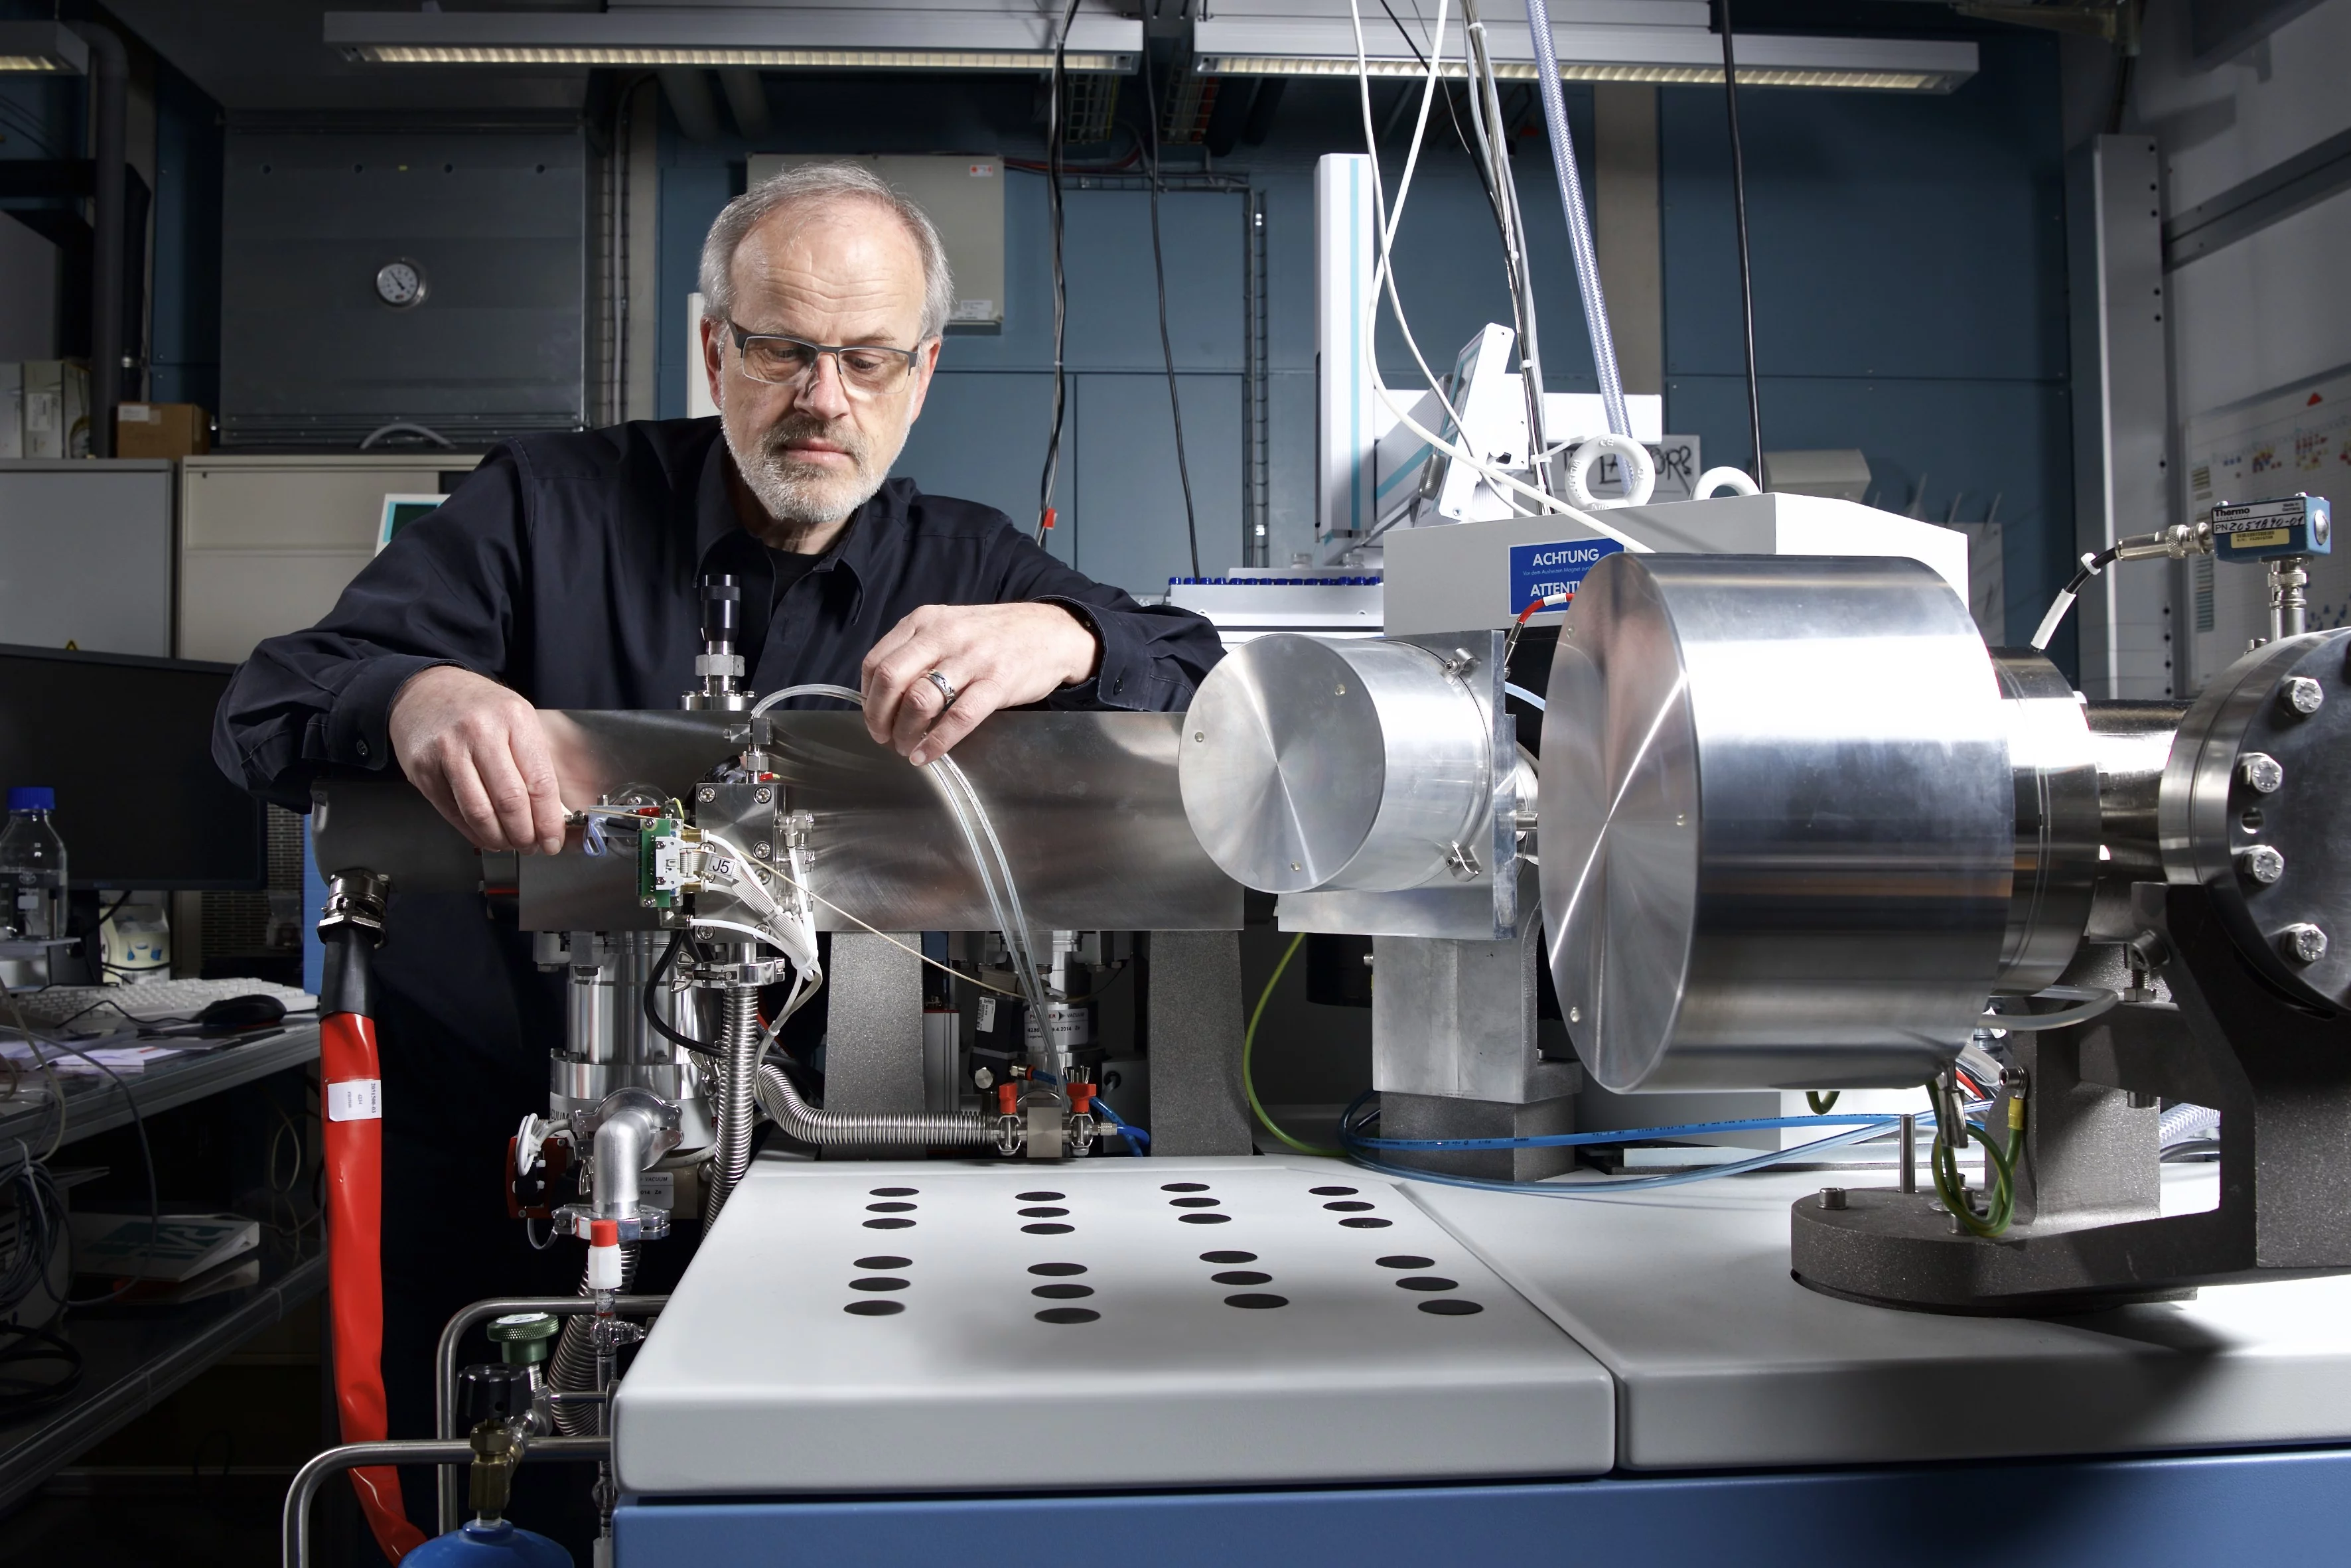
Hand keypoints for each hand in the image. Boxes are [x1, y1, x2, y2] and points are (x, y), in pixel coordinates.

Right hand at [386, 666, 567, 854]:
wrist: (425, 691)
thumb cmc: (480, 708)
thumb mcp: (521, 719)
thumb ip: (547, 761)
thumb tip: (562, 810)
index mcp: (514, 718)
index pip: (539, 781)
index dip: (549, 820)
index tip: (554, 840)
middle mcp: (480, 732)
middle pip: (510, 801)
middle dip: (525, 834)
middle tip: (532, 845)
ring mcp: (447, 751)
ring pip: (479, 812)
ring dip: (499, 838)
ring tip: (510, 843)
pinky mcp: (423, 769)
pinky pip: (453, 812)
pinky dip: (473, 832)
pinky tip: (486, 835)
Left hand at [861, 602, 1099, 764]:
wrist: (1052, 631)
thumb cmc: (995, 635)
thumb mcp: (950, 627)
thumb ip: (919, 650)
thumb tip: (886, 694)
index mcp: (925, 621)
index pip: (876, 660)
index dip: (868, 696)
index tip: (873, 715)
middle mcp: (943, 635)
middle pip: (890, 679)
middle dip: (879, 716)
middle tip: (883, 737)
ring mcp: (971, 658)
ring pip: (920, 699)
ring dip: (905, 732)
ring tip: (906, 747)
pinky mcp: (997, 682)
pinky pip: (958, 717)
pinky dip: (936, 742)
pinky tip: (927, 754)